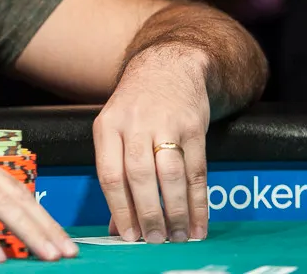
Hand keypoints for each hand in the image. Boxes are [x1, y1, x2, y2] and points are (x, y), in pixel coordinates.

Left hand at [93, 45, 210, 243]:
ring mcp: (166, 124)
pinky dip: (199, 202)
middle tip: (155, 240)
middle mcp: (135, 124)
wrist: (169, 67)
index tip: (128, 236)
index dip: (120, 209)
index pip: (110, 174)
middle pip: (140, 176)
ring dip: (176, 211)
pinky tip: (198, 223)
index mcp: (108, 126)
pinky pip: (197, 171)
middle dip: (149, 214)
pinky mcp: (194, 128)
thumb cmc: (136, 107)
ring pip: (170, 175)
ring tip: (177, 236)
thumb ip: (115, 174)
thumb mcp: (115, 130)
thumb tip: (117, 225)